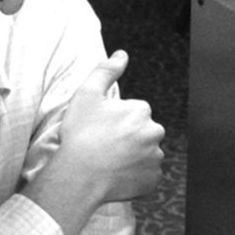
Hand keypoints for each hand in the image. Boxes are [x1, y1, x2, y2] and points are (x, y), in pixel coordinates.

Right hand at [25, 51, 163, 234]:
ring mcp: (155, 158)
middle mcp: (154, 132)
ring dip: (133, 157)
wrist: (80, 176)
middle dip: (129, 138)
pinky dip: (135, 176)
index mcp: (141, 110)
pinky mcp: (153, 180)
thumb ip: (105, 71)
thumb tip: (121, 55)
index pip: (134, 113)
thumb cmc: (81, 135)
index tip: (100, 130)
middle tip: (104, 147)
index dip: (115, 121)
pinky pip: (147, 176)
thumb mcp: (86, 95)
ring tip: (109, 163)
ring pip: (146, 154)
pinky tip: (117, 176)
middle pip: (143, 133)